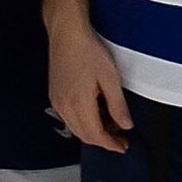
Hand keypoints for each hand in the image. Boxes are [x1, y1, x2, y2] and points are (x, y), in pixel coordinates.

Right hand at [46, 18, 132, 153]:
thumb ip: (117, 105)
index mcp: (79, 104)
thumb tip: (125, 124)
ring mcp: (57, 101)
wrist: (67, 34)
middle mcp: (64, 106)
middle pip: (84, 135)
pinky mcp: (55, 95)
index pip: (95, 135)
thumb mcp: (110, 78)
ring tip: (111, 125)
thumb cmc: (88, 50)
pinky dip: (84, 121)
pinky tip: (95, 113)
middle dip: (103, 141)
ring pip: (76, 128)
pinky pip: (69, 117)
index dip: (110, 144)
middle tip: (120, 140)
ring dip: (93, 131)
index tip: (123, 146)